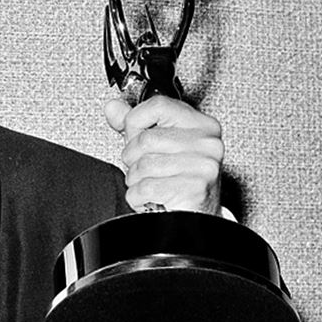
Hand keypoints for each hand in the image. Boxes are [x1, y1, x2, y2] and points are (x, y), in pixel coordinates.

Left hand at [103, 94, 222, 214]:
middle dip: (133, 158)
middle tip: (145, 170)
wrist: (194, 215)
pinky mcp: (195, 188)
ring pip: (144, 164)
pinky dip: (138, 197)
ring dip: (136, 180)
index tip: (134, 134)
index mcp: (202, 125)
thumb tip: (113, 107)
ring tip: (150, 183)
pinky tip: (150, 197)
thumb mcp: (156, 146)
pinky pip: (146, 187)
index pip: (158, 106)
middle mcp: (208, 143)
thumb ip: (134, 125)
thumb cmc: (177, 181)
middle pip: (146, 139)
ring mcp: (204, 165)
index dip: (135, 121)